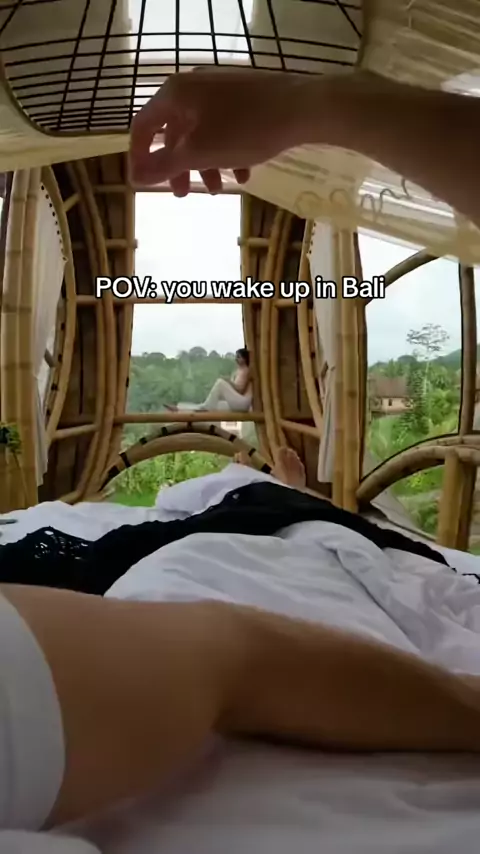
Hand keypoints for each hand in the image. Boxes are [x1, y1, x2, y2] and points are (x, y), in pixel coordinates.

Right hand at [129, 67, 312, 195]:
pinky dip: (228, 152)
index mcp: (175, 94)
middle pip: (174, 132)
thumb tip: (134, 177)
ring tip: (222, 189)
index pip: (143, 126)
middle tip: (184, 194)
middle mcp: (193, 86)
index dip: (139, 157)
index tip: (146, 184)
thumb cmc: (244, 130)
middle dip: (179, 167)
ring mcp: (219, 89)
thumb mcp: (199, 153)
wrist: (302, 108)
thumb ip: (164, 166)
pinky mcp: (243, 96)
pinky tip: (245, 172)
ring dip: (206, 164)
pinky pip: (225, 127)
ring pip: (201, 132)